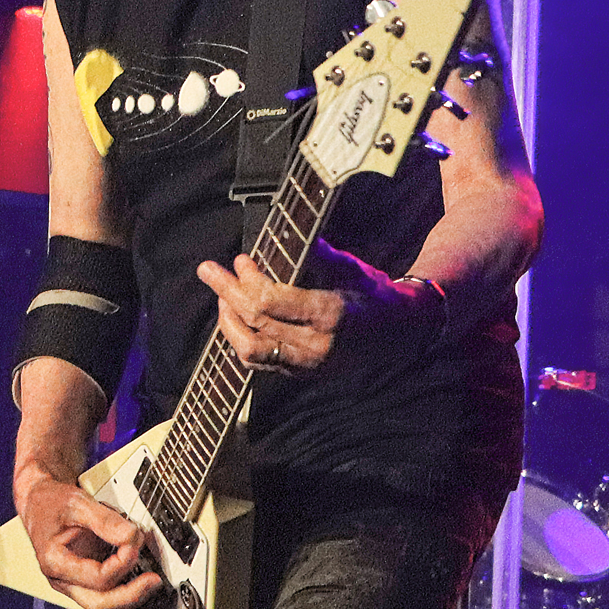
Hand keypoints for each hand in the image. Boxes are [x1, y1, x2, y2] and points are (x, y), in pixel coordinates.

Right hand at [13, 470, 167, 608]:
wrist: (41, 502)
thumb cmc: (52, 504)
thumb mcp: (76, 503)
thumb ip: (105, 520)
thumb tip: (131, 537)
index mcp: (55, 562)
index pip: (97, 576)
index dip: (122, 562)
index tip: (135, 541)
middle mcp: (64, 580)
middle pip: (98, 602)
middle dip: (129, 597)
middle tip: (152, 582)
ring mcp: (76, 585)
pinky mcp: (87, 583)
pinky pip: (105, 604)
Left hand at [195, 245, 430, 377]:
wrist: (401, 333)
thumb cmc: (375, 294)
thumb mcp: (352, 268)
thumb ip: (319, 253)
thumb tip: (289, 232)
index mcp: (330, 316)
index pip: (271, 302)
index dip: (247, 280)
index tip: (239, 259)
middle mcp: (316, 346)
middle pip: (255, 323)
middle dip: (227, 293)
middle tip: (208, 270)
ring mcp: (308, 365)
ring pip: (250, 350)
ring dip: (228, 321)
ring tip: (221, 296)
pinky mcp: (301, 375)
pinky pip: (259, 363)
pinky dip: (241, 339)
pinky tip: (234, 317)